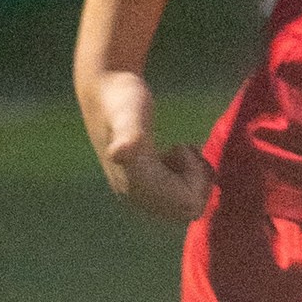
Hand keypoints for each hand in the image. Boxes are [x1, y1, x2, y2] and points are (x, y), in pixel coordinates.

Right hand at [82, 67, 214, 219]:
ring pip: (183, 205)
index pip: (190, 205)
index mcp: (136, 188)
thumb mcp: (131, 114)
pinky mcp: (140, 183)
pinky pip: (173, 197)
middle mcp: (134, 196)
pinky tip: (172, 153)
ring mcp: (136, 191)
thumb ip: (129, 133)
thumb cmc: (122, 98)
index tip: (181, 146)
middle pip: (188, 211)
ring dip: (192, 178)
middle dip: (197, 182)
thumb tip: (118, 152)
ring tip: (179, 149)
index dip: (197, 179)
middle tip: (186, 148)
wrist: (104, 90)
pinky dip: (183, 176)